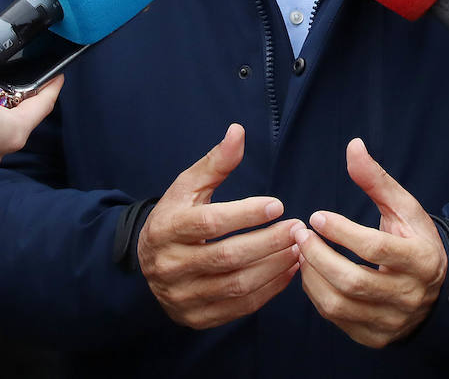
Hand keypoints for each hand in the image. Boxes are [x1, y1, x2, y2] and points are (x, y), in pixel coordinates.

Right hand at [137, 123, 300, 328]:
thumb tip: (238, 131)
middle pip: (227, 257)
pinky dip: (269, 290)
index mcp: (167, 229)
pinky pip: (239, 308)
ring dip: (274, 267)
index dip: (246, 215)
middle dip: (268, 243)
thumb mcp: (188, 186)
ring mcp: (182, 295)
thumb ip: (215, 162)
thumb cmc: (176, 216)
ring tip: (299, 249)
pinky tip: (288, 271)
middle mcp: (171, 265)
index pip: (210, 224)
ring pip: (236, 286)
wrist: (148, 262)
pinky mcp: (196, 317)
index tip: (278, 205)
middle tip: (298, 229)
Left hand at [292, 137, 445, 347]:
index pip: (376, 248)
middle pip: (353, 281)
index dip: (342, 232)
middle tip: (300, 236)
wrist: (436, 287)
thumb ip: (376, 180)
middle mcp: (409, 294)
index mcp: (421, 259)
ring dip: (312, 277)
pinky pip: (338, 320)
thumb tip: (353, 146)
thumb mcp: (403, 207)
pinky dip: (317, 297)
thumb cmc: (414, 239)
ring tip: (302, 253)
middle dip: (319, 257)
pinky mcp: (377, 337)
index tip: (317, 216)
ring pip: (341, 305)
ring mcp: (393, 320)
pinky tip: (311, 274)